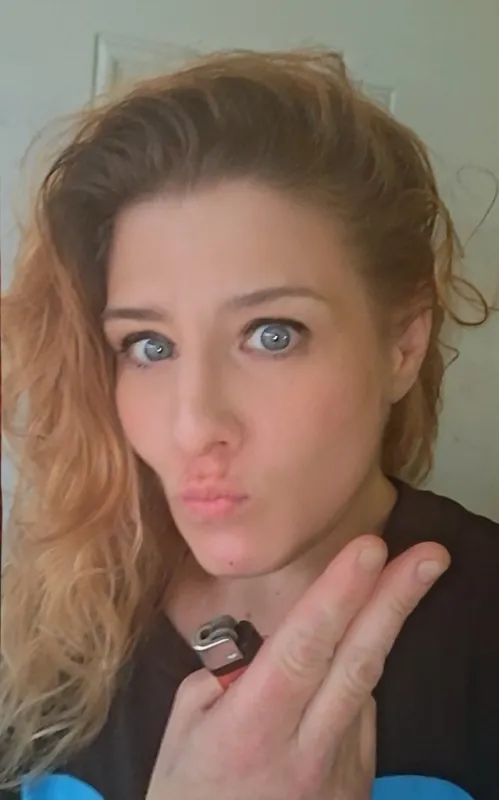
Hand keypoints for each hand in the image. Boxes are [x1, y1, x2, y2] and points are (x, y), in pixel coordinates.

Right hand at [146, 535, 449, 798]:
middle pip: (357, 664)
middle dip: (395, 602)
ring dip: (385, 625)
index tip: (368, 550)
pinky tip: (345, 661)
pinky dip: (356, 677)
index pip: (303, 649)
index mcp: (252, 730)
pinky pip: (361, 713)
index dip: (337, 597)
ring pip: (366, 685)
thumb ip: (221, 681)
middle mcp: (305, 750)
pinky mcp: (356, 782)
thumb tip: (260, 650)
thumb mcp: (181, 736)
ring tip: (406, 576)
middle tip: (431, 556)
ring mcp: (339, 770)